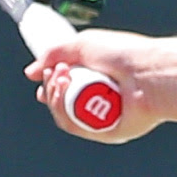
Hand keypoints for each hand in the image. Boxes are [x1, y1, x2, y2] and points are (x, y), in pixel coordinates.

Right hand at [25, 28, 163, 144]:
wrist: (146, 71)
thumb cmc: (123, 53)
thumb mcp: (81, 44)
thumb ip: (53, 53)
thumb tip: (31, 71)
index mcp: (93, 80)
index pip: (63, 90)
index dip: (49, 85)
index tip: (43, 76)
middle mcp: (96, 101)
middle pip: (59, 104)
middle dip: (51, 87)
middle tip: (57, 72)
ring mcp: (101, 117)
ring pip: (64, 116)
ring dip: (57, 96)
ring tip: (64, 77)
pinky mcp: (106, 132)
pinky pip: (76, 126)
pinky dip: (66, 109)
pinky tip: (68, 89)